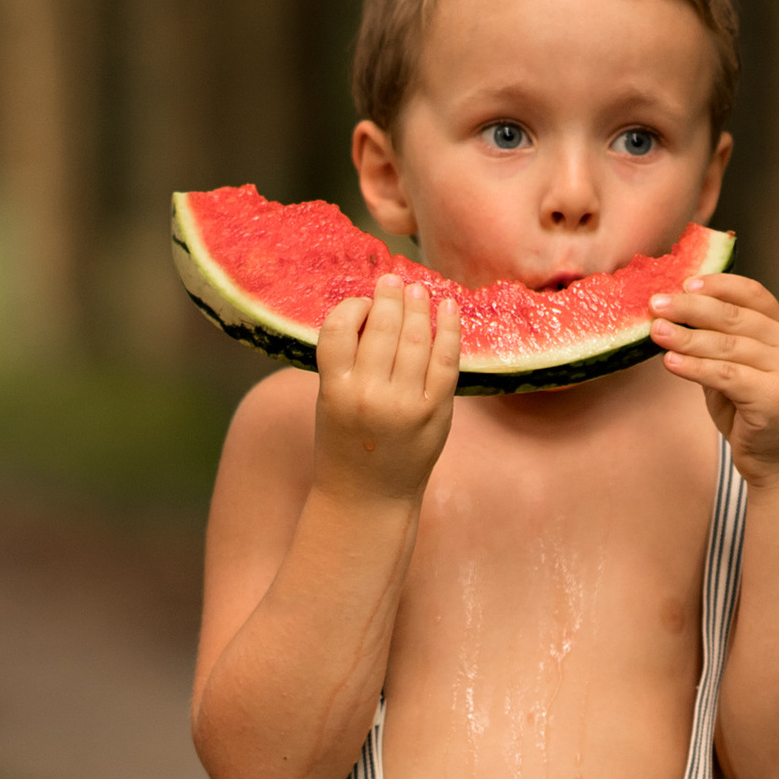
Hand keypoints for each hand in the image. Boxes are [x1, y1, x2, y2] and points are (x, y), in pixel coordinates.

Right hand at [312, 275, 460, 502]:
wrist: (368, 498)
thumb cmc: (344, 445)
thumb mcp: (330, 402)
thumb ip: (346, 362)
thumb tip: (374, 309)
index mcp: (334, 391)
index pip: (339, 329)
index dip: (352, 307)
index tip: (362, 303)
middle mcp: (369, 396)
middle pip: (382, 328)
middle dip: (389, 297)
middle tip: (394, 280)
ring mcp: (406, 404)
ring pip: (415, 339)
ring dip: (418, 307)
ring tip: (417, 290)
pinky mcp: (435, 412)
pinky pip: (446, 360)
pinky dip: (449, 329)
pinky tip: (448, 308)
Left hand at [649, 270, 778, 478]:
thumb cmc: (752, 414)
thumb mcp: (733, 372)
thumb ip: (715, 346)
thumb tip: (672, 319)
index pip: (753, 294)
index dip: (718, 285)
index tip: (685, 282)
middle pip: (735, 316)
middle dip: (691, 307)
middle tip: (655, 303)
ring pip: (727, 345)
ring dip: (686, 337)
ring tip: (656, 331)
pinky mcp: (773, 397)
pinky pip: (726, 375)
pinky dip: (695, 367)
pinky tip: (670, 362)